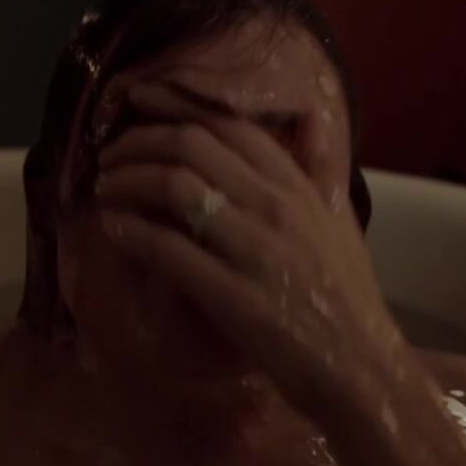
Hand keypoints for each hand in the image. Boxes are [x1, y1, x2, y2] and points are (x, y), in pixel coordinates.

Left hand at [94, 81, 405, 410]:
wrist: (360, 368)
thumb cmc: (349, 298)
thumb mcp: (342, 221)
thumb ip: (322, 169)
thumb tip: (311, 120)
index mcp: (299, 187)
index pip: (231, 126)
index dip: (178, 103)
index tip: (138, 97)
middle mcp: (276, 207)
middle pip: (193, 146)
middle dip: (140, 141)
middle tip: (110, 154)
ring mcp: (254, 250)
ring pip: (176, 188)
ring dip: (128, 181)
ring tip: (105, 189)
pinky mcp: (232, 295)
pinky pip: (170, 250)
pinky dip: (133, 233)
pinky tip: (113, 230)